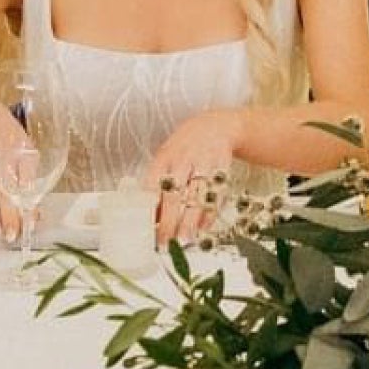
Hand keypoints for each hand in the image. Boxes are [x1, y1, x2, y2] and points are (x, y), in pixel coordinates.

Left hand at [142, 111, 249, 242]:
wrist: (217, 126)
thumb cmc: (185, 146)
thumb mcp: (166, 157)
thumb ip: (156, 182)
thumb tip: (148, 213)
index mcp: (165, 158)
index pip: (153, 185)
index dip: (149, 209)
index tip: (146, 229)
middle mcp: (184, 160)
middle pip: (174, 195)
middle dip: (169, 221)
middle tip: (164, 242)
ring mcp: (204, 165)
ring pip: (195, 198)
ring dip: (189, 222)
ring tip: (183, 240)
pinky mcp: (222, 171)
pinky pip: (215, 196)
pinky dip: (209, 214)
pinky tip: (202, 228)